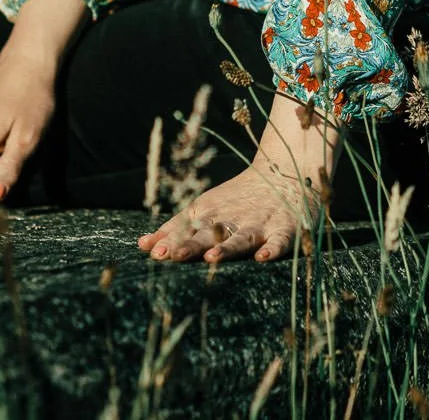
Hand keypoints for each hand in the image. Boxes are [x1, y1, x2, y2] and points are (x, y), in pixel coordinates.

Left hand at [137, 164, 321, 264]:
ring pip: (240, 238)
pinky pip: (279, 240)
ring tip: (211, 258)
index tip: (151, 252)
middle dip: (190, 244)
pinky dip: (272, 248)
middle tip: (172, 256)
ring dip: (226, 248)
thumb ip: (175, 228)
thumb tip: (143, 246)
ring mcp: (258, 223)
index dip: (169, 239)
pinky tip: (264, 257)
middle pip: (208, 233)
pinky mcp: (284, 228)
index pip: (186, 228)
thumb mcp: (206, 207)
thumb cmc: (238, 197)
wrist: (285, 172)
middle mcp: (231, 218)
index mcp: (210, 213)